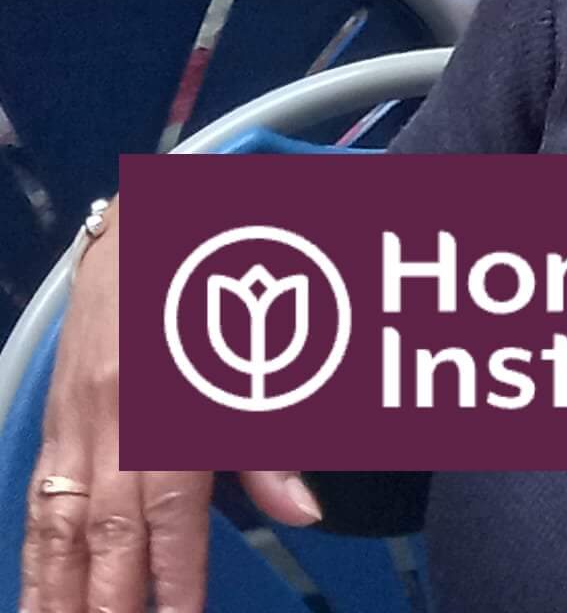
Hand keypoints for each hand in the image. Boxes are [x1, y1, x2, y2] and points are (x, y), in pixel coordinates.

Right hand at [22, 202, 319, 612]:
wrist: (148, 225)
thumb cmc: (220, 292)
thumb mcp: (262, 357)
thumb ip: (275, 444)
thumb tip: (303, 515)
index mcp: (176, 403)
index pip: (172, 515)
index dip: (175, 581)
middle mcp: (117, 421)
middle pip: (106, 536)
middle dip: (108, 608)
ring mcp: (74, 425)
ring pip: (56, 531)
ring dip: (53, 601)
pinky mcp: (51, 423)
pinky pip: (36, 506)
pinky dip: (31, 564)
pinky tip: (32, 606)